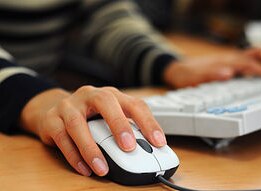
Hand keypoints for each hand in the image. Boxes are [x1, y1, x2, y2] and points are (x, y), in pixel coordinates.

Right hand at [20, 86, 165, 176]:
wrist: (54, 109)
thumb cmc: (90, 116)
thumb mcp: (109, 117)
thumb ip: (126, 129)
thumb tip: (147, 150)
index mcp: (111, 95)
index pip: (134, 104)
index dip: (148, 122)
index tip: (158, 142)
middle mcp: (90, 95)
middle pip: (106, 102)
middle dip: (119, 124)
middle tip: (129, 147)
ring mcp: (69, 105)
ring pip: (78, 124)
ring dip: (91, 149)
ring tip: (103, 169)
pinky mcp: (52, 119)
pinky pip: (62, 137)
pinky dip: (74, 155)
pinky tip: (85, 168)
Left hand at [163, 48, 260, 87]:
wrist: (176, 70)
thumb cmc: (186, 75)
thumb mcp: (194, 78)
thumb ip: (211, 74)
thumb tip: (229, 73)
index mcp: (225, 62)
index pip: (250, 64)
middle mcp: (228, 59)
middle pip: (255, 54)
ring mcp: (228, 60)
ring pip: (252, 56)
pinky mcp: (226, 64)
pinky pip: (246, 61)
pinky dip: (257, 64)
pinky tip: (259, 72)